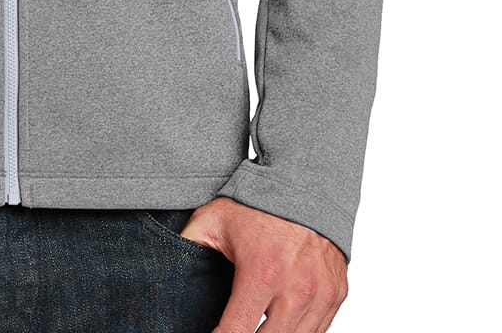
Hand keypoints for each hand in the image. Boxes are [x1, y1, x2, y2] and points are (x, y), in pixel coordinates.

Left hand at [179, 197, 346, 332]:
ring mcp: (320, 295)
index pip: (236, 332)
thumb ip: (189, 244)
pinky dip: (298, 332)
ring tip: (253, 326)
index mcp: (261, 273)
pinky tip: (278, 324)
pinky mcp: (336, 296)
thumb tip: (165, 265)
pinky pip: (318, 332)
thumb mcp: (214, 219)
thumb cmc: (258, 202)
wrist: (307, 183)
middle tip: (233, 330)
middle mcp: (295, 290)